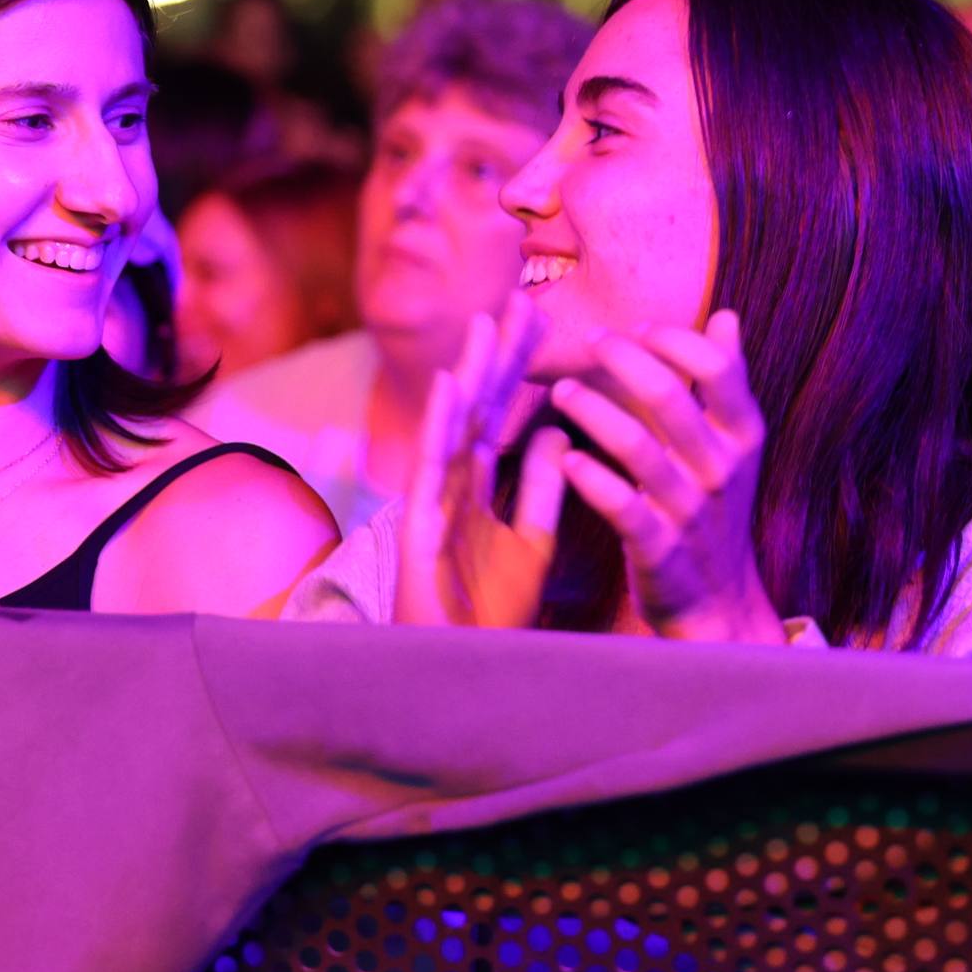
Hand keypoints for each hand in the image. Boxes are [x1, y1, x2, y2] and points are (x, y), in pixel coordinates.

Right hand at [392, 296, 568, 629]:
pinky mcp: (419, 525)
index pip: (502, 413)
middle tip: (521, 300)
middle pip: (478, 407)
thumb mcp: (531, 541)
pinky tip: (450, 385)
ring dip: (469, 373)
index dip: (520, 367)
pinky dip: (439, 424)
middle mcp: (453, 484)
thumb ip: (539, 486)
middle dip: (498, 356)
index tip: (541, 318)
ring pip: (454, 427)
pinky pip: (431, 468)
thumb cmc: (490, 614)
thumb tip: (553, 429)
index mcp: (478, 485)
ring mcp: (432, 501)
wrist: (464, 671)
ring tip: (487, 324)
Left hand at [547, 312, 781, 645]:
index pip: (717, 368)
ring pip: (638, 448)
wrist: (718, 601)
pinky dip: (591, 480)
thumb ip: (726, 381)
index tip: (639, 328)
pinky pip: (622, 508)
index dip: (674, 340)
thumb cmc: (714, 507)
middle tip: (590, 340)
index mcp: (742, 435)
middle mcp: (721, 468)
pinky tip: (565, 458)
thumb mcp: (733, 445)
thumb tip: (726, 316)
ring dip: (594, 411)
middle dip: (624, 360)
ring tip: (562, 390)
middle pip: (670, 398)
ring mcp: (690, 510)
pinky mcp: (659, 548)